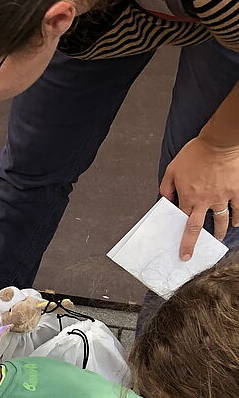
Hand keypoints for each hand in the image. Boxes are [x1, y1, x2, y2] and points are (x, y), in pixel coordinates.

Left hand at [160, 135, 238, 259]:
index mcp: (188, 198)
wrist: (219, 142)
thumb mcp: (172, 169)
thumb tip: (165, 200)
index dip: (182, 238)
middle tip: (190, 255)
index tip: (181, 251)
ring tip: (219, 238)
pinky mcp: (236, 190)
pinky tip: (237, 222)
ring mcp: (222, 197)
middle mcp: (205, 201)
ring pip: (221, 220)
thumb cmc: (196, 153)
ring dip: (219, 231)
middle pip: (197, 228)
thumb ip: (166, 187)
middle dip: (193, 244)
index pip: (182, 222)